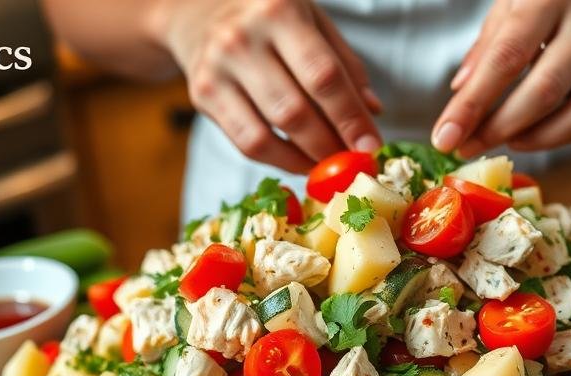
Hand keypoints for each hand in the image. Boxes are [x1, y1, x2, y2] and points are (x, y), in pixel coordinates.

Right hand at [156, 0, 382, 172]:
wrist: (199, 11)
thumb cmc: (267, 18)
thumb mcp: (312, 21)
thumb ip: (344, 63)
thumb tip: (372, 111)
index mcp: (279, 11)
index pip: (323, 76)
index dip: (350, 118)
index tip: (370, 147)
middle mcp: (243, 38)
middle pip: (294, 111)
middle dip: (329, 146)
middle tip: (352, 163)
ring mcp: (217, 68)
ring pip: (266, 135)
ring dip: (304, 159)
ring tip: (328, 165)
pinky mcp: (201, 95)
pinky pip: (246, 144)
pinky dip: (279, 161)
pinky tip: (300, 161)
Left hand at [432, 0, 570, 156]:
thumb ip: (489, 43)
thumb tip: (462, 91)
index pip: (507, 58)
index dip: (473, 104)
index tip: (444, 137)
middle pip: (542, 93)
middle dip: (496, 129)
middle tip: (464, 148)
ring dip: (528, 140)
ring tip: (496, 142)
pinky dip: (554, 137)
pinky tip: (527, 135)